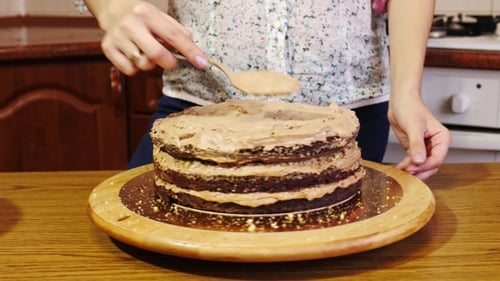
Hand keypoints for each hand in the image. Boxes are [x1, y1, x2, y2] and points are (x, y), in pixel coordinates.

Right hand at [91, 1, 207, 74]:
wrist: (113, 10)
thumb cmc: (143, 17)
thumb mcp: (162, 17)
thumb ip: (178, 32)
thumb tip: (194, 52)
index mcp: (148, 14)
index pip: (174, 36)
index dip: (190, 52)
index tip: (203, 64)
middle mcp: (131, 24)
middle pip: (156, 55)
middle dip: (169, 63)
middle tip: (170, 61)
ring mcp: (118, 37)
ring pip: (143, 65)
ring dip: (151, 64)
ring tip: (147, 52)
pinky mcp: (108, 48)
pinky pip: (129, 70)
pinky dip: (136, 68)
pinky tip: (135, 56)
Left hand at [388, 95, 450, 179]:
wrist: (400, 103)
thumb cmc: (410, 108)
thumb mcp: (414, 127)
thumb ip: (417, 145)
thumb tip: (419, 161)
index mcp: (442, 138)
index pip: (438, 158)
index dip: (425, 166)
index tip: (413, 168)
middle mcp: (436, 145)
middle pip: (431, 165)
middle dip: (419, 171)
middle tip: (407, 173)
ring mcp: (425, 148)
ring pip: (423, 166)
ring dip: (413, 171)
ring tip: (402, 171)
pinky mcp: (415, 150)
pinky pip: (413, 163)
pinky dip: (407, 166)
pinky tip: (400, 168)